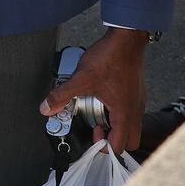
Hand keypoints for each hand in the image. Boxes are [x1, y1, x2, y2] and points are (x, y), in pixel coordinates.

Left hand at [39, 28, 148, 155]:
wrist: (127, 39)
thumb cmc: (111, 58)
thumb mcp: (81, 78)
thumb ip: (62, 95)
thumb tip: (47, 108)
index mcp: (124, 113)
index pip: (119, 146)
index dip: (104, 146)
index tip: (92, 134)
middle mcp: (135, 110)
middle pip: (130, 140)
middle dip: (113, 140)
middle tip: (97, 128)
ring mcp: (137, 101)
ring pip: (132, 126)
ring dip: (116, 127)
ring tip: (99, 114)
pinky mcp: (136, 92)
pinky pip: (131, 112)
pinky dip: (119, 113)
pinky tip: (104, 100)